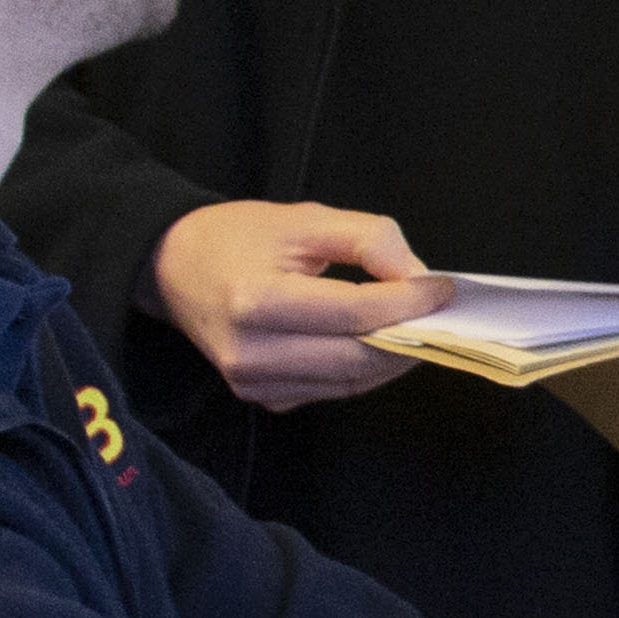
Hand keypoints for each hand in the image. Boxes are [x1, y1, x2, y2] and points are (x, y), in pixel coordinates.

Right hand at [147, 201, 456, 410]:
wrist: (174, 268)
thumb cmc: (239, 236)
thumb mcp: (303, 218)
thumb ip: (366, 238)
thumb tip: (416, 275)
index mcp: (255, 300)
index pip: (352, 312)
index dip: (407, 302)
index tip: (444, 287)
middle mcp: (250, 353)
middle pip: (356, 358)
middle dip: (409, 338)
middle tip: (442, 314)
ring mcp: (253, 384)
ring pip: (349, 382)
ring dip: (393, 359)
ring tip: (419, 327)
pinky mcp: (261, 399)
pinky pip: (331, 391)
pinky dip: (363, 371)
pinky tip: (379, 344)